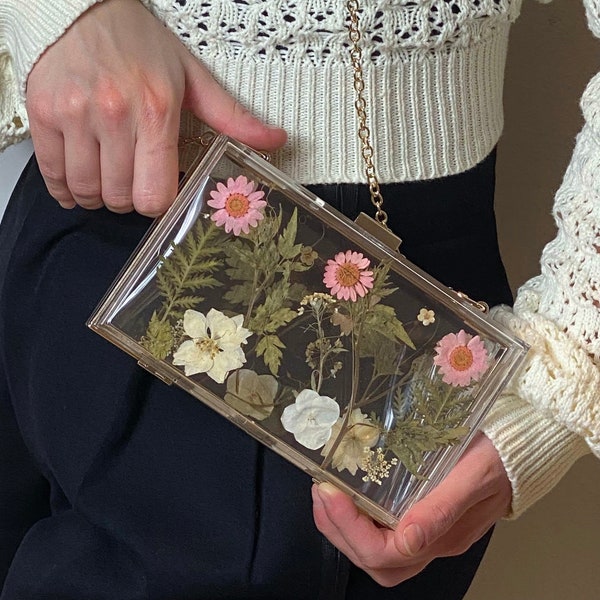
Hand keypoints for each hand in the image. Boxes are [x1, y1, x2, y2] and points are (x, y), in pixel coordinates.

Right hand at [26, 0, 286, 215]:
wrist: (83, 8)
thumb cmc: (142, 46)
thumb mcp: (193, 79)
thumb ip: (232, 117)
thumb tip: (277, 141)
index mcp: (156, 111)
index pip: (155, 194)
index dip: (159, 204)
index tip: (159, 192)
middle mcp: (113, 115)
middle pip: (121, 198)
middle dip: (130, 200)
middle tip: (133, 182)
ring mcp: (73, 115)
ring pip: (87, 191)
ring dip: (99, 197)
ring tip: (108, 180)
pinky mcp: (42, 114)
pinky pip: (52, 176)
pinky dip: (66, 188)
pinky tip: (79, 180)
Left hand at [312, 432, 511, 586]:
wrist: (522, 441)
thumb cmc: (501, 454)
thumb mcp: (474, 474)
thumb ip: (443, 508)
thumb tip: (408, 541)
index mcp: (444, 535)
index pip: (386, 555)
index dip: (349, 530)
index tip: (330, 492)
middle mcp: (432, 540)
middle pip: (374, 561)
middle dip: (338, 531)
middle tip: (321, 492)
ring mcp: (427, 528)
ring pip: (375, 550)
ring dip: (342, 526)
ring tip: (326, 491)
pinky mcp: (423, 512)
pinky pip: (383, 528)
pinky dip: (356, 515)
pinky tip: (348, 490)